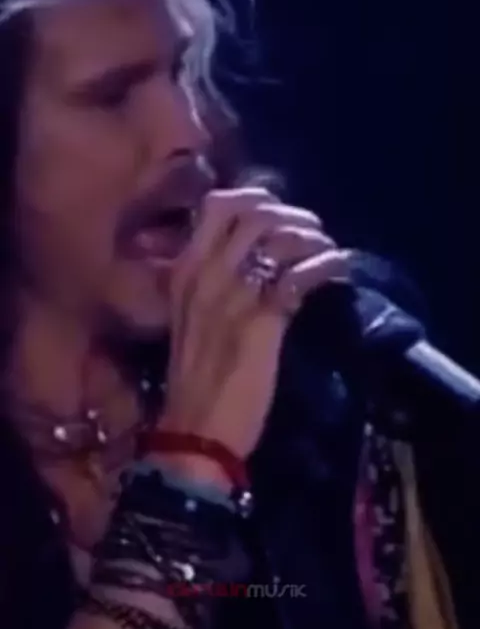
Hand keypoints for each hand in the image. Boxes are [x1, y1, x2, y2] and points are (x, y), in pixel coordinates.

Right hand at [152, 188, 349, 483]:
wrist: (195, 430)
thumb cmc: (195, 378)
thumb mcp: (190, 317)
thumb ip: (211, 282)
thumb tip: (249, 254)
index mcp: (184, 270)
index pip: (216, 205)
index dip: (256, 198)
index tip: (280, 213)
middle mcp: (205, 273)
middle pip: (254, 211)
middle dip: (291, 214)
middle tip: (312, 231)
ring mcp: (232, 295)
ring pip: (279, 236)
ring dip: (313, 236)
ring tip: (329, 250)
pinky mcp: (262, 320)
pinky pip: (300, 276)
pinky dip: (326, 265)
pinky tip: (339, 270)